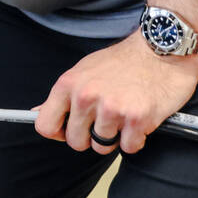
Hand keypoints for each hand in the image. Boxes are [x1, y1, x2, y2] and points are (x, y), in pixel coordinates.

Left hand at [34, 32, 197, 153]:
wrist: (160, 50)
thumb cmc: (122, 61)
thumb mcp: (84, 70)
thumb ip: (63, 95)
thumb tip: (37, 112)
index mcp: (68, 84)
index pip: (45, 125)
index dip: (58, 132)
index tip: (69, 129)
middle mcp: (86, 97)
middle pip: (75, 142)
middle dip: (89, 137)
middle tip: (104, 120)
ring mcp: (111, 109)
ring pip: (102, 147)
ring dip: (114, 137)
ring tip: (123, 115)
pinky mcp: (137, 119)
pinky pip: (129, 147)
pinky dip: (136, 139)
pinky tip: (138, 120)